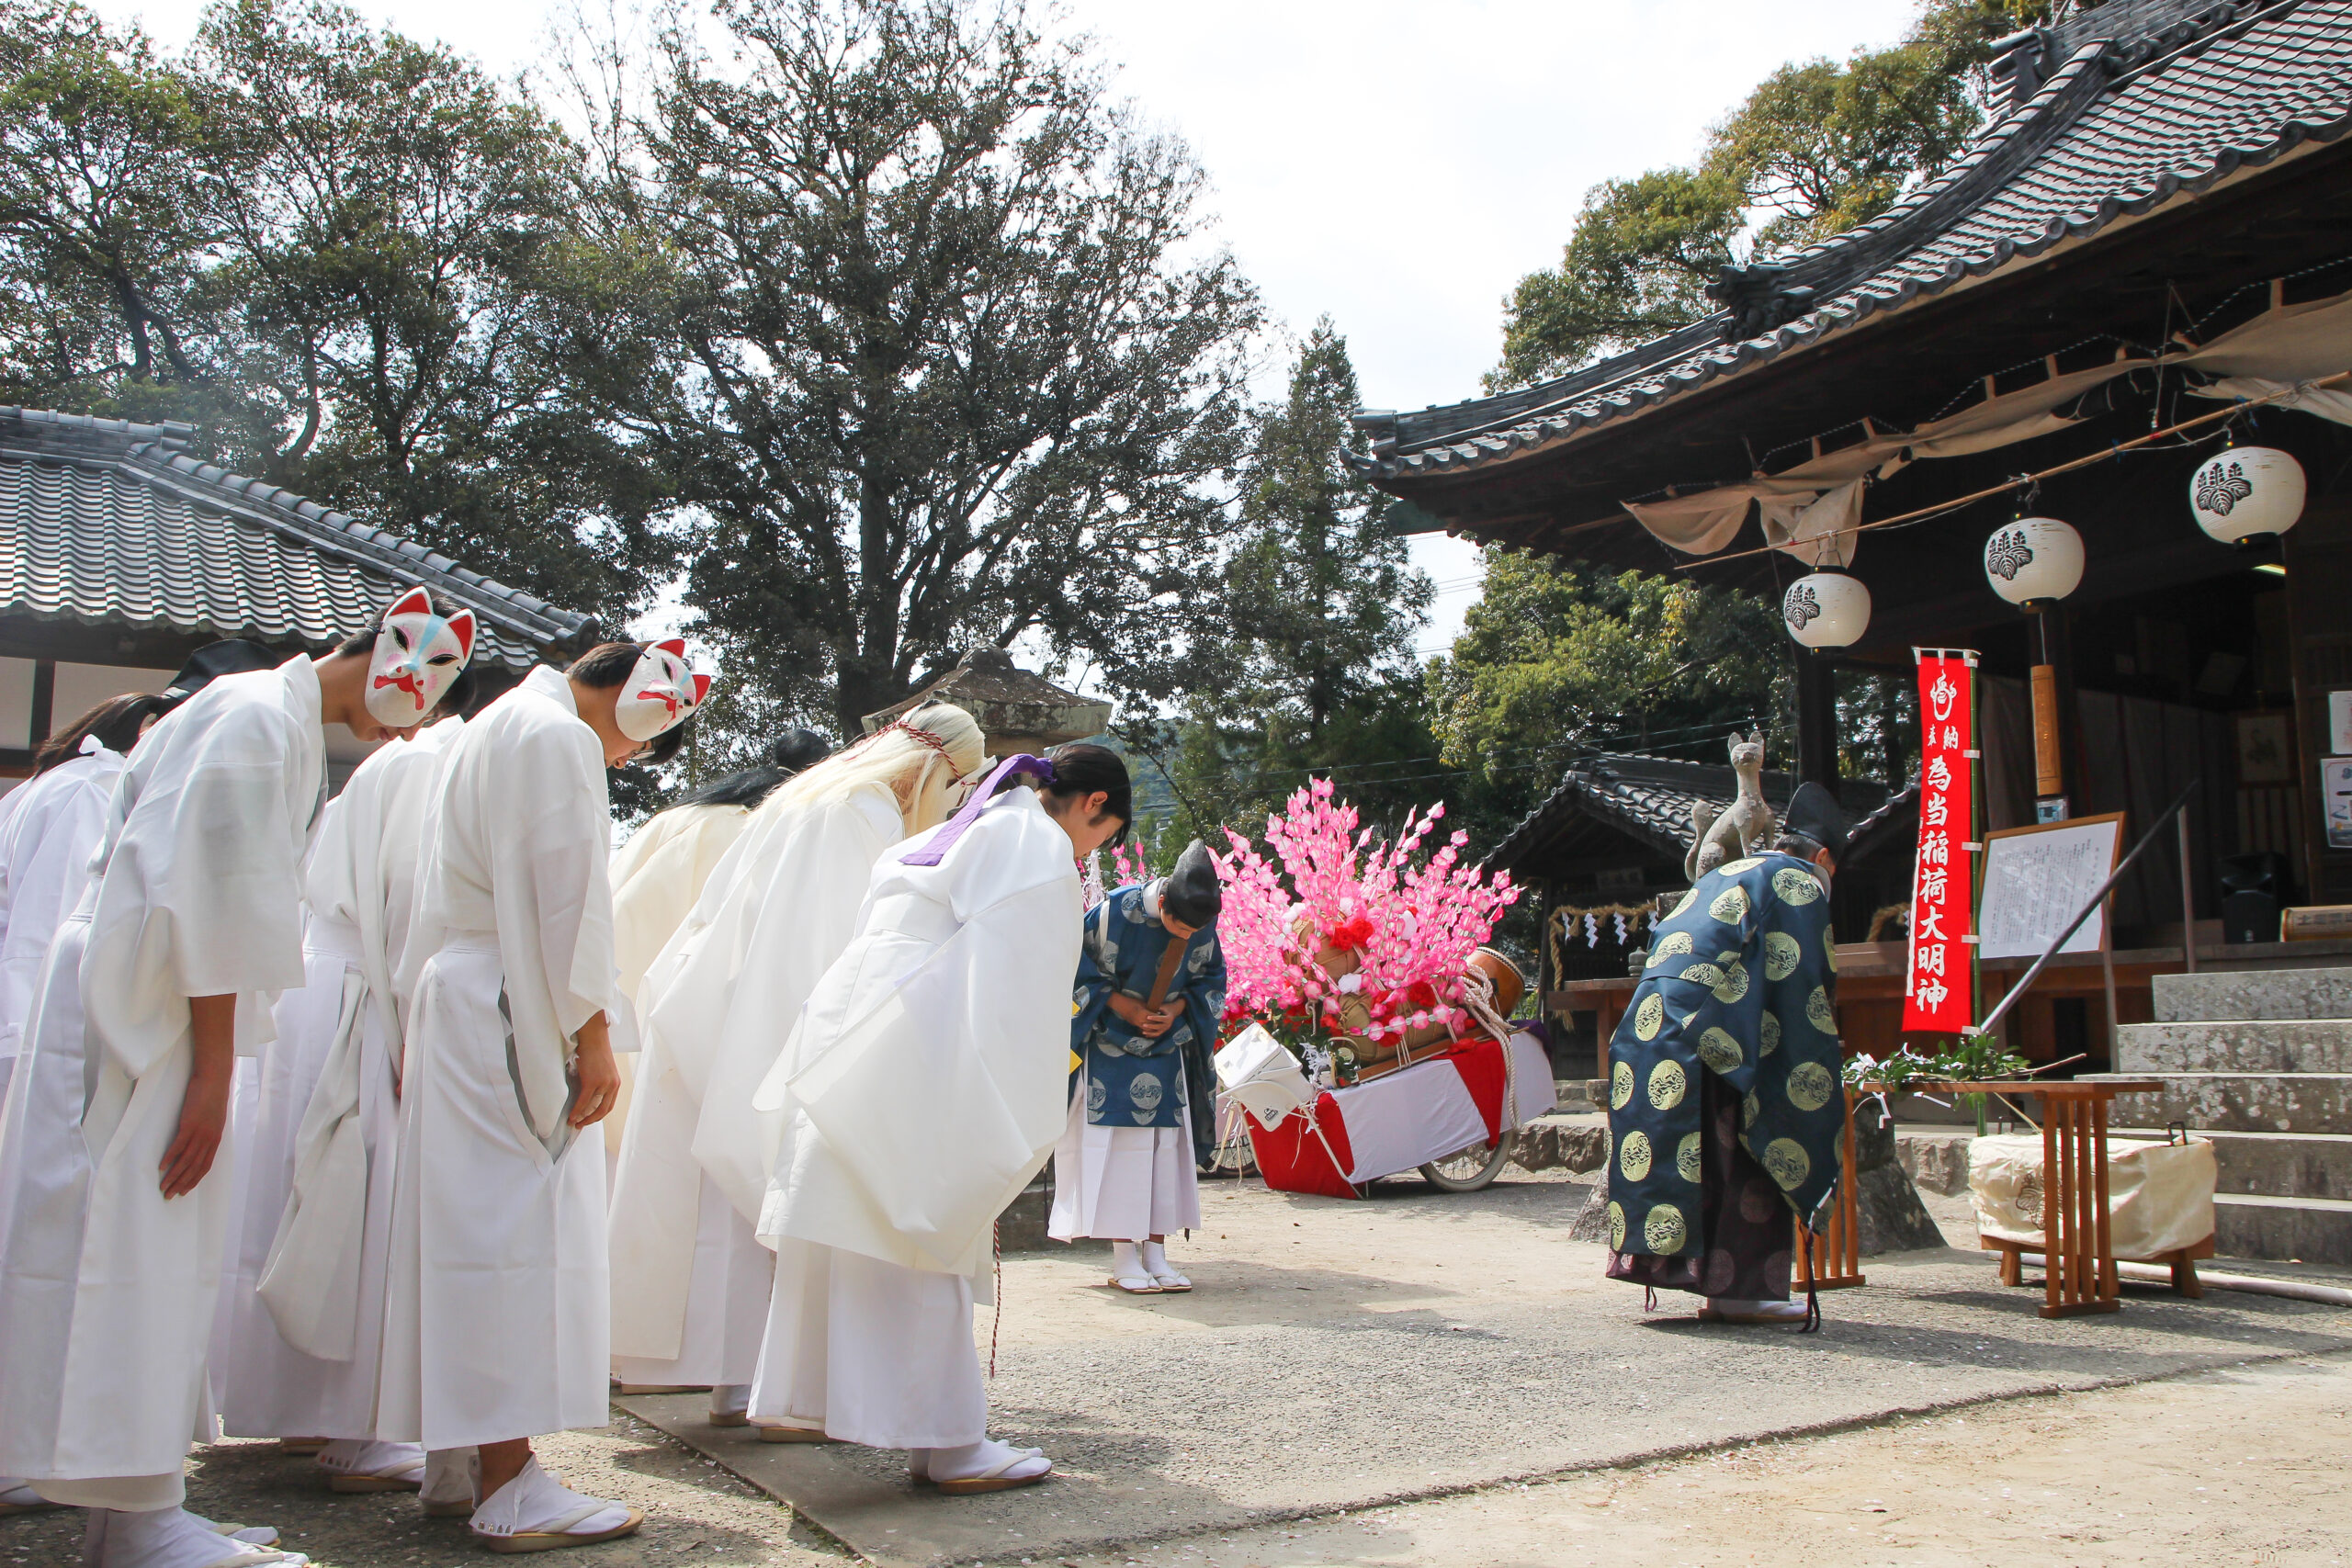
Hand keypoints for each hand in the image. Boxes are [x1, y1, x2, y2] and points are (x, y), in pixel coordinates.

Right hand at [162, 995, 235, 1198]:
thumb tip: (197, 1140)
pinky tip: (161, 1167)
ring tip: (163, 1187)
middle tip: (169, 1196)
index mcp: (215, 1139)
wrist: (215, 1078)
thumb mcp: (212, 1118)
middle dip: (182, 1184)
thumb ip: (206, 1131)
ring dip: (173, 1176)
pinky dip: (169, 1158)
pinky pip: (178, 1146)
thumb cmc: (212, 1097)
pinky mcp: (190, 1124)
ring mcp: (200, 1132)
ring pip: (186, 1161)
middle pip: (195, 1168)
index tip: (184, 1190)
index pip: (205, 1166)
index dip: (194, 1180)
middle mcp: (209, 1139)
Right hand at [569, 1012, 622, 1127]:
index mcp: (616, 1083)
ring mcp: (603, 1083)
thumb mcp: (602, 1070)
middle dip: (591, 1120)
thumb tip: (588, 1095)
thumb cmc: (595, 1051)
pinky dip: (577, 1110)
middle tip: (580, 1125)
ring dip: (582, 1118)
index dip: (598, 1115)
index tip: (589, 1120)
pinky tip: (571, 1116)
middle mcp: (612, 1085)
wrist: (593, 1037)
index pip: (609, 1105)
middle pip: (603, 1110)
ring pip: (593, 1107)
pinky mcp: (593, 1081)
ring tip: (574, 1123)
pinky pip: (584, 1101)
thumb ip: (600, 1083)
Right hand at [1108, 993, 1176, 1036]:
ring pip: (1147, 1028)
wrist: (1121, 1005)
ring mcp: (1136, 1023)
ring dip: (1152, 1027)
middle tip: (1162, 1022)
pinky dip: (1146, 1029)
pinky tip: (1150, 1028)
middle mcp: (1140, 1019)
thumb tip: (1156, 1009)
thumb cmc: (1132, 1002)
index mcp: (1143, 1013)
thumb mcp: (1142, 1003)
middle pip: (1151, 1023)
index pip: (1153, 1016)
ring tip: (1157, 1026)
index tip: (1163, 1015)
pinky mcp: (1134, 1024)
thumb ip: (1149, 1008)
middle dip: (1156, 1023)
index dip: (1158, 1016)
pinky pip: (1142, 1028)